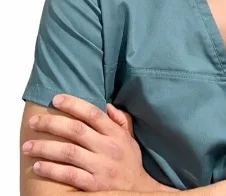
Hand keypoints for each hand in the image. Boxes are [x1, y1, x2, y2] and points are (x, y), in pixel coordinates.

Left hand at [22, 94, 172, 192]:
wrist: (137, 191)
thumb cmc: (130, 163)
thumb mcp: (130, 138)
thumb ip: (120, 120)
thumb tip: (107, 105)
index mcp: (116, 134)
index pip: (93, 114)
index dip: (73, 104)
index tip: (56, 99)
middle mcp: (108, 148)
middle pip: (76, 130)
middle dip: (52, 123)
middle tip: (34, 121)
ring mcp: (100, 167)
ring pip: (68, 152)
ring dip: (45, 147)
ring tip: (28, 145)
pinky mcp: (93, 185)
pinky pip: (68, 175)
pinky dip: (52, 170)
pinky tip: (38, 165)